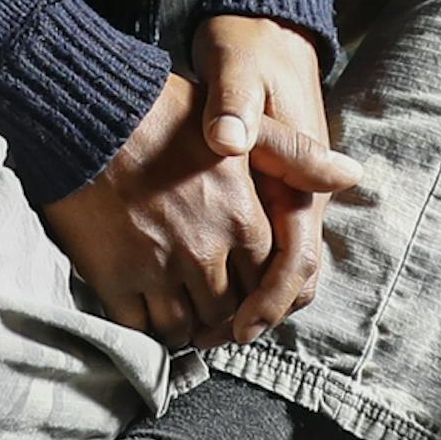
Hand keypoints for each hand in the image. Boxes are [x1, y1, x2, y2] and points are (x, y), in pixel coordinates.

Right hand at [41, 73, 273, 348]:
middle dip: (224, 317)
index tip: (246, 290)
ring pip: (184, 327)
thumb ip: (297, 157)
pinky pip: (140, 326)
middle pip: (228, 311)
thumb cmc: (166, 113)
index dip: (259, 291)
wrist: (88, 114)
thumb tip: (352, 174)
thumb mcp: (245, 127)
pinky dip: (145, 326)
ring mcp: (159, 269)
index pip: (268, 280)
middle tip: (212, 312)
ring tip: (180, 314)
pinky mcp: (115, 279)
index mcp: (242, 219)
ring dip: (185, 326)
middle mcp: (206, 252)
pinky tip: (144, 312)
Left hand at [194, 13, 357, 342]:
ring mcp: (286, 195)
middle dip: (254, 317)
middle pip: (291, 279)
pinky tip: (195, 286)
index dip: (267, 303)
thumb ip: (236, 108)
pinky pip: (261, 251)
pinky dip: (239, 279)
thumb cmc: (248, 49)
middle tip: (204, 340)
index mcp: (300, 177)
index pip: (297, 261)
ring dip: (246, 303)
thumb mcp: (239, 71)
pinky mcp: (267, 193)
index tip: (235, 329)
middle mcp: (301, 194)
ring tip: (197, 327)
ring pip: (278, 270)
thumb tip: (228, 143)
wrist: (264, 24)